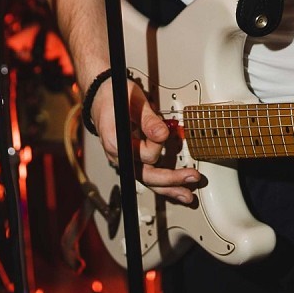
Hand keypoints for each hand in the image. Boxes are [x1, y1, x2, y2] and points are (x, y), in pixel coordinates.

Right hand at [91, 76, 200, 203]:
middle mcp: (119, 156)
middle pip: (147, 176)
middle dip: (171, 180)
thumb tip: (163, 134)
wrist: (101, 96)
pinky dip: (163, 183)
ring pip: (147, 180)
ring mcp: (125, 160)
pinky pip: (147, 175)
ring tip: (187, 195)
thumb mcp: (133, 101)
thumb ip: (148, 119)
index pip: (144, 155)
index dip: (158, 145)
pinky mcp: (132, 159)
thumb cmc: (115, 96)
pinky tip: (177, 189)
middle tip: (192, 178)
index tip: (163, 130)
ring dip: (169, 188)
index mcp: (117, 142)